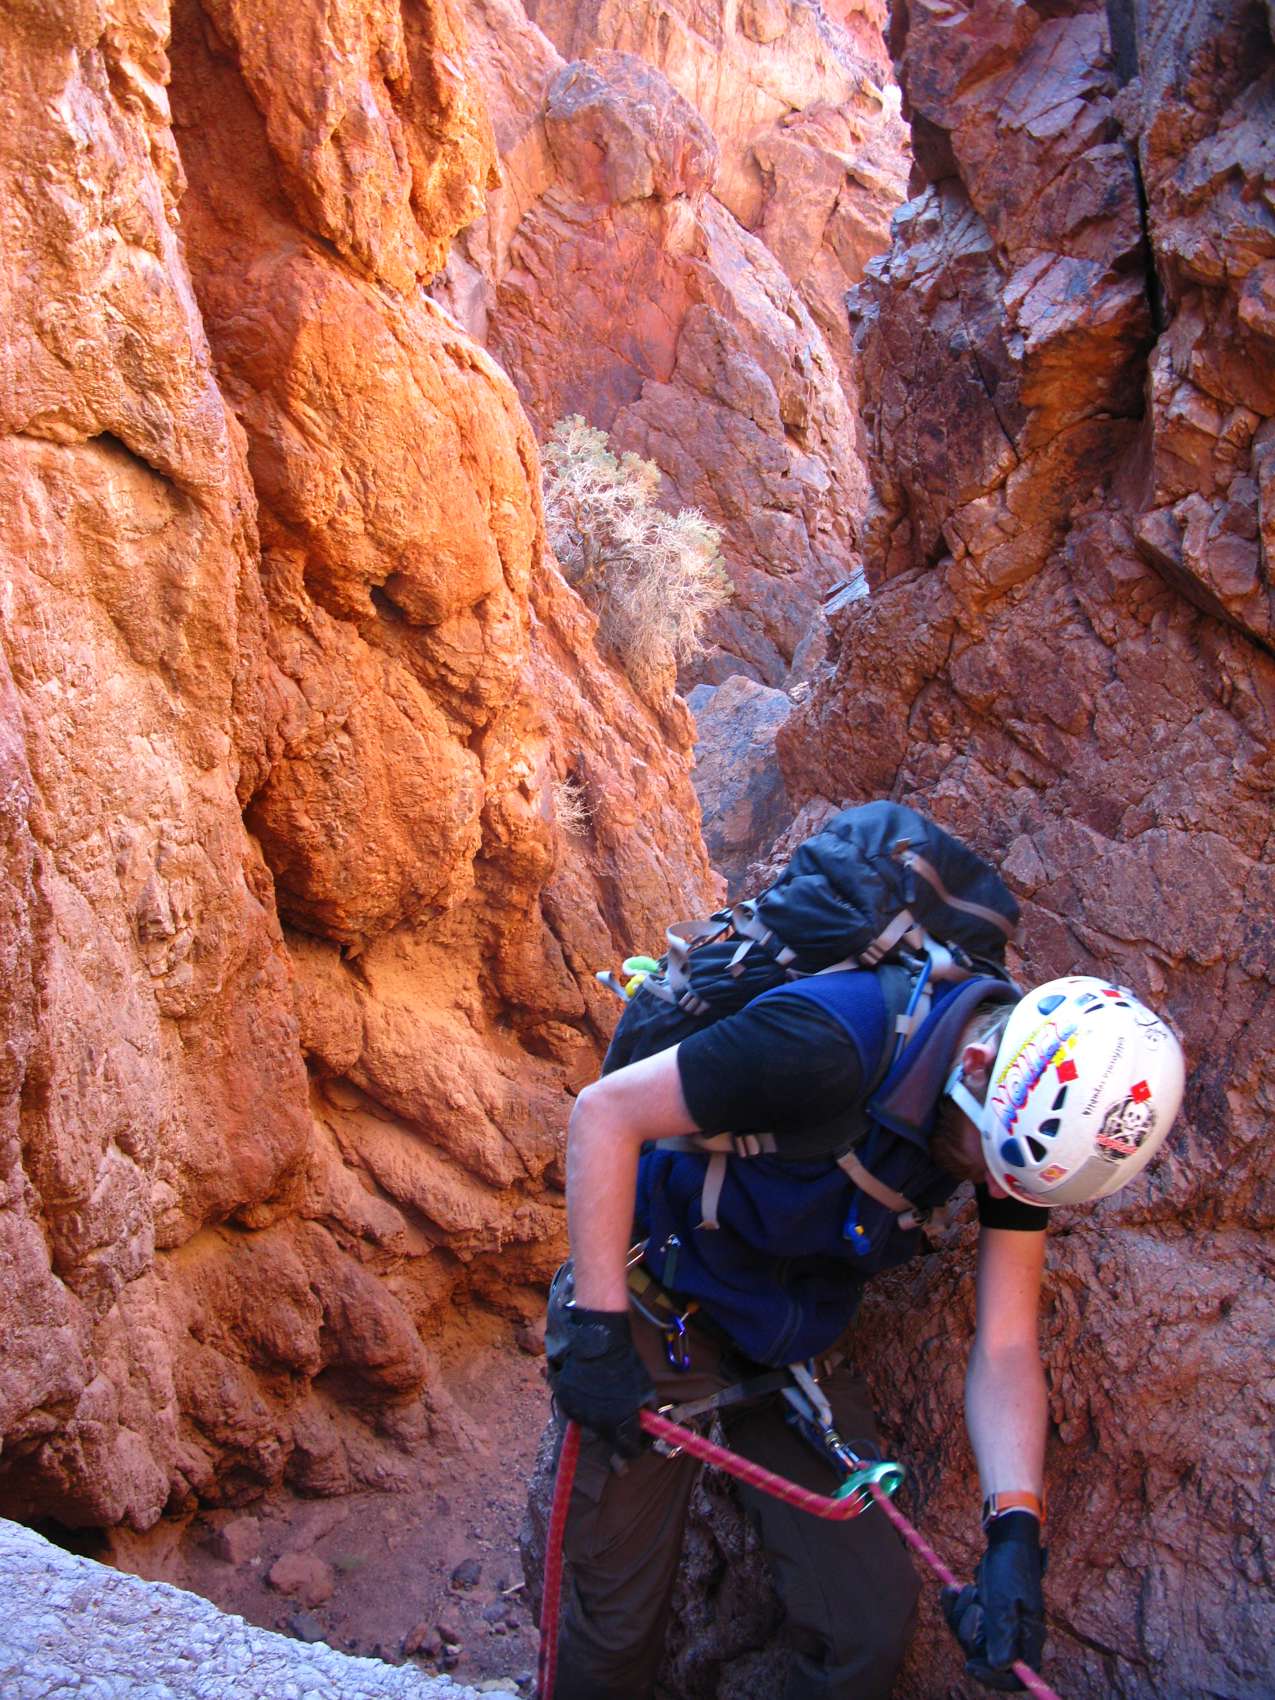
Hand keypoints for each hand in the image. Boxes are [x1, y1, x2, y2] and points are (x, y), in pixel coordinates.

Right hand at [545, 1303, 654, 1457]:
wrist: (596, 1340)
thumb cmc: (624, 1363)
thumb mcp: (646, 1388)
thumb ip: (649, 1412)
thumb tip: (650, 1426)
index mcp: (618, 1423)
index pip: (630, 1450)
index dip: (638, 1444)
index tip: (641, 1436)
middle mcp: (596, 1424)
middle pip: (610, 1438)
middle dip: (619, 1429)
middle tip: (623, 1410)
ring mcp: (578, 1413)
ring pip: (593, 1424)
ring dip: (602, 1416)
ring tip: (606, 1393)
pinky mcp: (564, 1402)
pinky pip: (578, 1411)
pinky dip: (585, 1404)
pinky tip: (591, 1387)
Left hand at [941, 1512, 1045, 1690]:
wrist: (1006, 1542)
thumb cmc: (1011, 1568)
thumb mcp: (1004, 1598)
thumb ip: (1002, 1632)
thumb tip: (1000, 1667)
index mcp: (1028, 1638)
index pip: (1016, 1676)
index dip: (994, 1679)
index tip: (969, 1664)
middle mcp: (1014, 1637)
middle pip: (985, 1657)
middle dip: (969, 1633)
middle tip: (973, 1604)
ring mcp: (998, 1626)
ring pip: (970, 1638)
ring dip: (960, 1614)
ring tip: (965, 1589)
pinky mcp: (985, 1614)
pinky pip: (962, 1621)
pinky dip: (954, 1607)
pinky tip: (951, 1590)